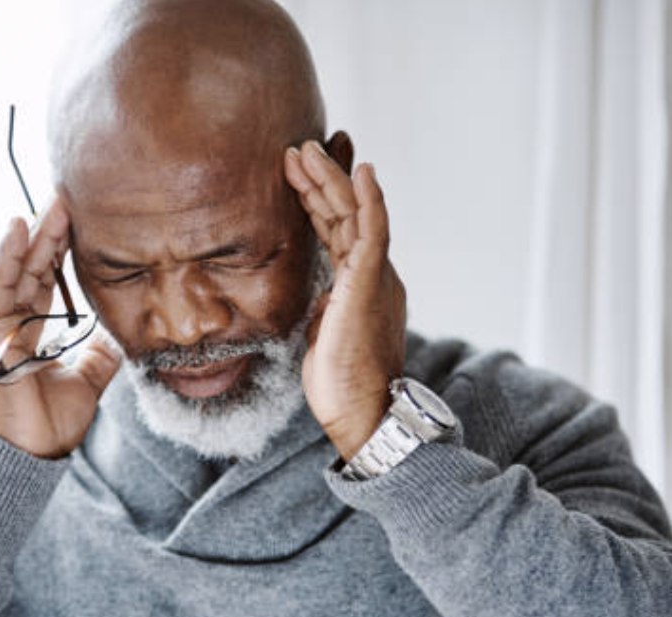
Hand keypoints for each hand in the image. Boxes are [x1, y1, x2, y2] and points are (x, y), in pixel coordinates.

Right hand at [0, 196, 121, 458]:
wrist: (29, 459)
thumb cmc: (48, 426)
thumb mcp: (86, 382)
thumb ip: (99, 356)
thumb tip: (119, 336)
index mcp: (29, 331)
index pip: (45, 279)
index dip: (60, 249)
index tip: (79, 219)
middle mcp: (8, 324)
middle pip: (30, 268)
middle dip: (49, 233)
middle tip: (68, 198)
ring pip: (14, 270)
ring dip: (32, 236)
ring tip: (50, 204)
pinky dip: (6, 257)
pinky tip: (17, 228)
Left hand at [284, 140, 406, 460]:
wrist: (362, 412)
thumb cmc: (341, 383)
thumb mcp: (323, 334)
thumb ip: (324, 308)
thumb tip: (318, 299)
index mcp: (358, 285)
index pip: (336, 232)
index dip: (317, 202)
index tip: (296, 175)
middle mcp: (371, 273)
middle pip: (344, 215)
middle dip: (320, 180)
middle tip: (297, 149)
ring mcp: (374, 275)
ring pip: (354, 214)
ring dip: (331, 179)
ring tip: (306, 149)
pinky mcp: (372, 282)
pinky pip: (374, 231)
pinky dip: (369, 199)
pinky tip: (360, 170)